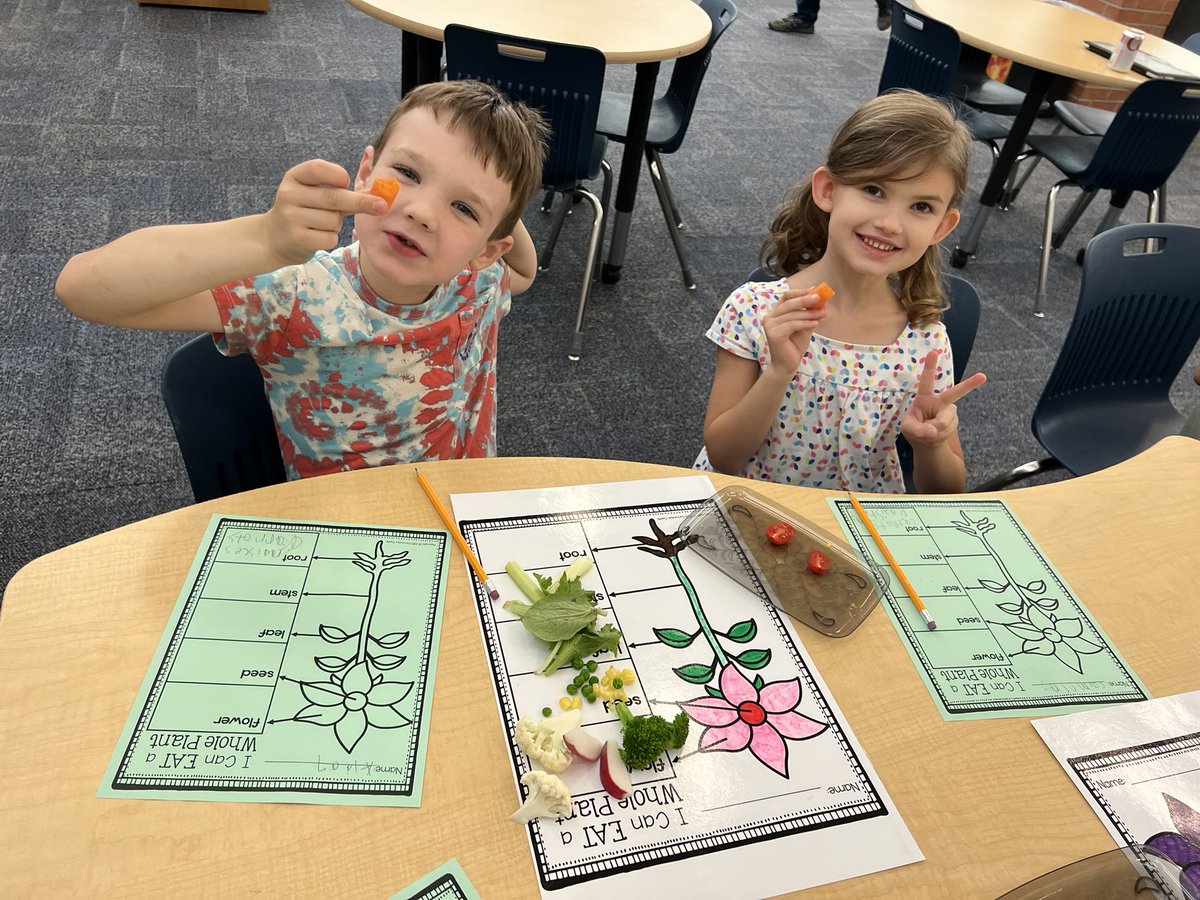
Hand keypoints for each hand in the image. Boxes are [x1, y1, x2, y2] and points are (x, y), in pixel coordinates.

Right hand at [262, 159, 386, 265]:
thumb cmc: (304, 212)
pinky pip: (329, 238)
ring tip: (321, 224)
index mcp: (294, 177)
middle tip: (382, 205)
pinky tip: (317, 236)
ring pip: (333, 220)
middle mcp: (289, 194)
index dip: (338, 175)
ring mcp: (290, 217)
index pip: (319, 168)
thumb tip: (379, 194)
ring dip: (336, 225)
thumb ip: (342, 191)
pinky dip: (330, 239)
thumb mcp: (315, 194)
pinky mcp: (296, 238)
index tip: (347, 182)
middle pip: (334, 197)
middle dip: (361, 202)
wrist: (274, 238)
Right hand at [762, 286, 828, 375]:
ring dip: (809, 313)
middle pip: (789, 303)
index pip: (786, 297)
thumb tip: (823, 302)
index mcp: (775, 312)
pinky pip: (792, 325)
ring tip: (822, 314)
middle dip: (805, 300)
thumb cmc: (794, 345)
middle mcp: (769, 317)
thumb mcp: (805, 326)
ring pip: (792, 315)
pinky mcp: (773, 334)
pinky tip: (815, 323)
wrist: (787, 364)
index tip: (814, 289)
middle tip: (819, 298)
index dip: (800, 292)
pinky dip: (805, 323)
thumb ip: (810, 314)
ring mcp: (769, 325)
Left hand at [900, 349, 986, 446]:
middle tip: (983, 376)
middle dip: (969, 384)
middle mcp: (939, 402)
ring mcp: (948, 412)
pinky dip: (940, 434)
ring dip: (936, 428)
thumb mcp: (908, 429)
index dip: (930, 366)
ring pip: (945, 420)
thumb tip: (933, 431)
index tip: (934, 352)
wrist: (927, 442)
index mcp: (924, 397)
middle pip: (955, 392)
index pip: (926, 381)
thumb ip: (917, 429)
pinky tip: (936, 435)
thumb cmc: (915, 429)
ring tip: (929, 432)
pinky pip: (947, 429)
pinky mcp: (954, 421)